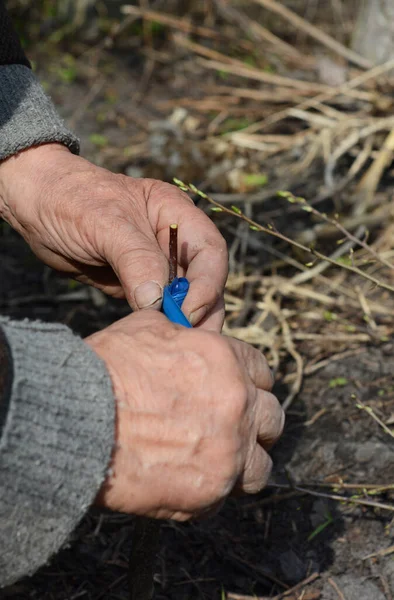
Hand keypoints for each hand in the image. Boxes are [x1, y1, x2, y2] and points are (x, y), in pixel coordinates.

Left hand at [0, 144, 227, 328]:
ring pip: (185, 299)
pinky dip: (161, 326)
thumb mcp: (106, 223)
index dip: (207, 282)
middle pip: (204, 280)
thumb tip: (158, 302)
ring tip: (179, 345)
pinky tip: (157, 340)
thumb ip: (136, 259)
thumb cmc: (72, 200)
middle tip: (194, 341)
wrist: (36, 207)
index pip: (209, 251)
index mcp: (176, 215)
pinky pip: (158, 310)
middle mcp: (172, 243)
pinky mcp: (138, 287)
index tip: (187, 310)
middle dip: (203, 310)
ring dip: (186, 323)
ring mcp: (156, 266)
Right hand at [86, 311, 283, 520]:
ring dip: (244, 463)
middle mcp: (238, 403)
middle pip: (271, 419)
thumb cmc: (107, 370)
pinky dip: (211, 491)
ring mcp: (229, 450)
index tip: (238, 393)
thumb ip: (180, 333)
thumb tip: (186, 334)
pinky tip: (186, 481)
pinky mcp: (210, 490)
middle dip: (254, 423)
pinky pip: (226, 497)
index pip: (262, 373)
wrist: (80, 418)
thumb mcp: (146, 328)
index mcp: (227, 360)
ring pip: (261, 466)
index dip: (249, 382)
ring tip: (218, 463)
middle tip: (231, 429)